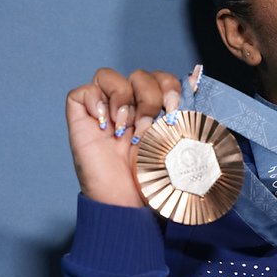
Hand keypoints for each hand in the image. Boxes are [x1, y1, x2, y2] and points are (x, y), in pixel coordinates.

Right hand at [65, 68, 186, 206]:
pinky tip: (105, 125)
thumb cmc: (153, 177)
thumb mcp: (176, 140)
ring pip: (110, 76)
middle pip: (140, 75)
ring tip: (125, 129)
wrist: (130, 201)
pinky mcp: (81, 118)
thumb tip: (195, 76)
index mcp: (155, 110)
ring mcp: (104, 111)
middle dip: (150, 97)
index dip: (170, 86)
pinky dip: (94, 101)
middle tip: (148, 126)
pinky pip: (83, 91)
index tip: (174, 108)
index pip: (162, 78)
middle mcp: (130, 107)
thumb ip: (184, 109)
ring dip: (123, 99)